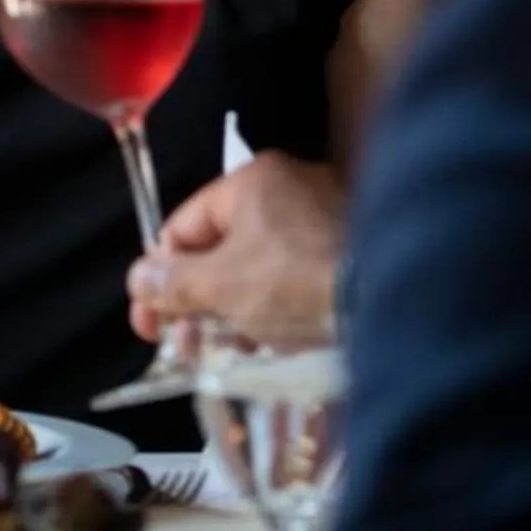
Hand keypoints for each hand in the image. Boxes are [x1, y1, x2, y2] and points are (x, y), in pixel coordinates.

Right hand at [125, 152, 343, 348]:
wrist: (390, 300)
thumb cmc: (295, 282)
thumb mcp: (221, 285)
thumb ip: (172, 282)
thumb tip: (139, 278)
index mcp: (253, 179)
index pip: (184, 226)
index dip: (159, 278)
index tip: (151, 324)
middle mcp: (292, 186)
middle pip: (222, 246)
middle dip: (197, 299)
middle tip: (186, 346)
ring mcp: (326, 216)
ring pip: (259, 264)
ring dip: (234, 309)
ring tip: (229, 351)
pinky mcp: (352, 249)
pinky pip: (296, 276)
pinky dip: (276, 307)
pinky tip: (272, 342)